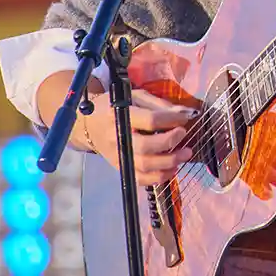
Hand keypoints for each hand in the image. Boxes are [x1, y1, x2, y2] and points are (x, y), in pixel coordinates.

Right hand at [77, 88, 195, 186]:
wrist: (90, 125)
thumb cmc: (115, 106)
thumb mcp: (135, 96)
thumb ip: (158, 104)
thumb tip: (183, 113)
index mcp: (120, 115)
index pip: (150, 120)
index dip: (171, 119)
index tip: (185, 118)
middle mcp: (118, 138)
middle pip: (147, 146)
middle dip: (170, 142)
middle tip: (184, 134)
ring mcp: (119, 156)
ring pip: (145, 166)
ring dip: (169, 162)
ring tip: (185, 154)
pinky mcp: (121, 168)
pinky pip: (141, 179)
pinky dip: (159, 177)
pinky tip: (172, 168)